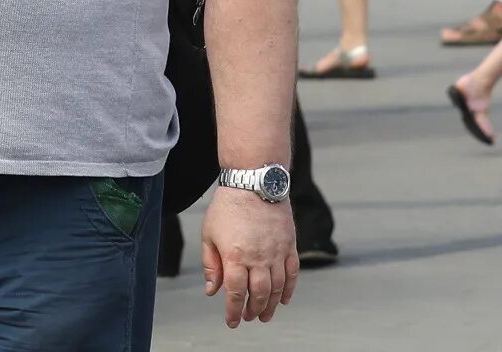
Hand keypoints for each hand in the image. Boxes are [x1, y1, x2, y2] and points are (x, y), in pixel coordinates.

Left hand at [200, 183, 297, 327]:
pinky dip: (289, 289)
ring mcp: (276, 251)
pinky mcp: (289, 244)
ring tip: (265, 315)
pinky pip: (293, 272)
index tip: (232, 322)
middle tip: (249, 317)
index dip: (233, 311)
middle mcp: (257, 257)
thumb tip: (211, 291)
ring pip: (277, 287)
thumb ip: (211, 264)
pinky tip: (284, 299)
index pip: (234, 293)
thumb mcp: (209, 234)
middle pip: (258, 294)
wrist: (253, 180)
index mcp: (235, 256)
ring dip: (271, 305)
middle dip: (253, 311)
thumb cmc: (227, 206)